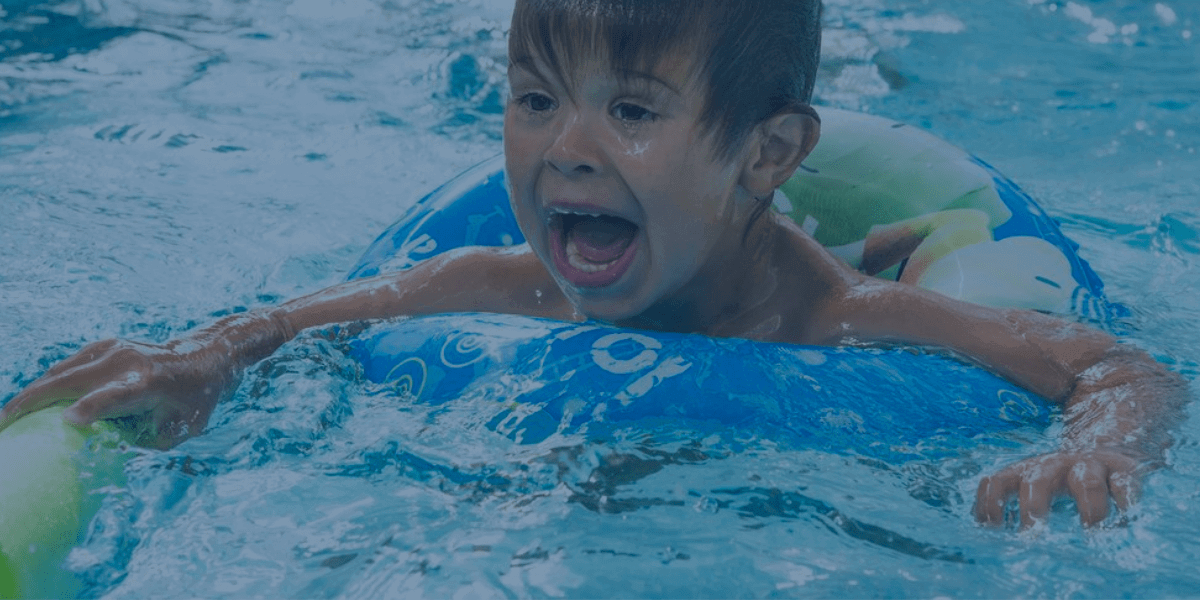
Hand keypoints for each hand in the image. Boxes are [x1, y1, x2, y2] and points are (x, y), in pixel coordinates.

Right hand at [0, 339, 228, 448]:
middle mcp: (126, 361)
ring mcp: (112, 349)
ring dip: (30, 394)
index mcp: (148, 383)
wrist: (204, 358)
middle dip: (29, 402)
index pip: (113, 396)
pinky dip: (46, 385)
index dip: (90, 408)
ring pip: (60, 372)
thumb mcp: (174, 433)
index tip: (67, 422)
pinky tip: (29, 405)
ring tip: (7, 419)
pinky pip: (67, 367)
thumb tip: (98, 454)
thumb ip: (137, 443)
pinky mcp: (103, 346)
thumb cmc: (192, 402)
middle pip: (68, 380)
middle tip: (2, 426)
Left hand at [973, 449, 1142, 527]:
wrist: (1107, 447)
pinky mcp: (1124, 471)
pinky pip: (1125, 484)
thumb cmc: (1060, 478)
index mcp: (1027, 470)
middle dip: (1032, 504)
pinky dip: (1126, 501)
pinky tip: (1126, 519)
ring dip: (1088, 506)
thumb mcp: (1031, 485)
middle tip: (1031, 534)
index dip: (991, 502)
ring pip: (1086, 480)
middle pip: (1038, 479)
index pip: (999, 480)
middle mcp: (1055, 465)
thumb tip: (981, 527)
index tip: (993, 529)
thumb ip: (1007, 501)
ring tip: (1090, 529)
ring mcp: (1090, 465)